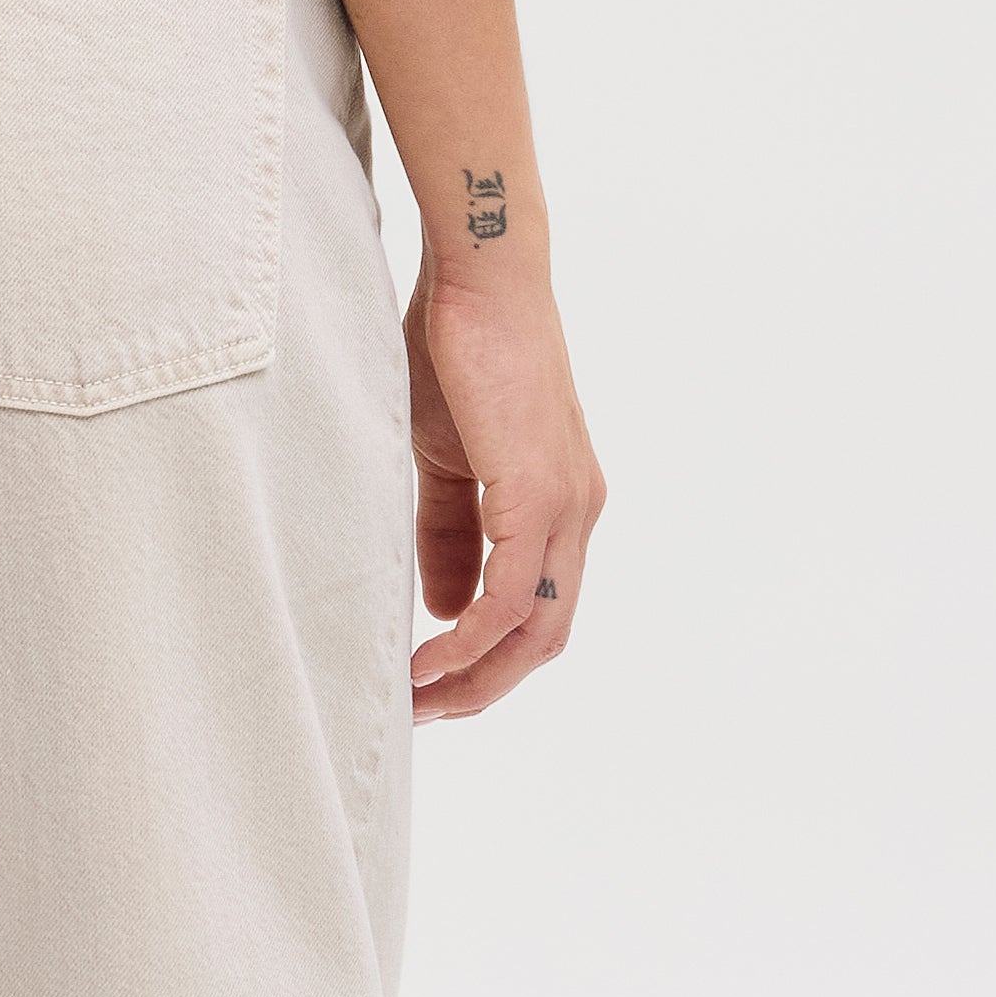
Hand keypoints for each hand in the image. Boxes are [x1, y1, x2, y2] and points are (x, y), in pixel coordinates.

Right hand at [406, 248, 602, 719]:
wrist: (477, 282)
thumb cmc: (456, 354)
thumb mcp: (444, 460)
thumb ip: (448, 533)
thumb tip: (444, 607)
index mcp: (561, 505)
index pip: (540, 612)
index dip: (490, 661)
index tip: (432, 685)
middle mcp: (578, 513)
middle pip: (547, 640)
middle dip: (484, 688)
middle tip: (424, 713)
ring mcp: (567, 505)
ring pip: (537, 629)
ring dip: (476, 676)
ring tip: (417, 699)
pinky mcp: (540, 491)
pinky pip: (513, 593)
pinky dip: (472, 636)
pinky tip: (429, 653)